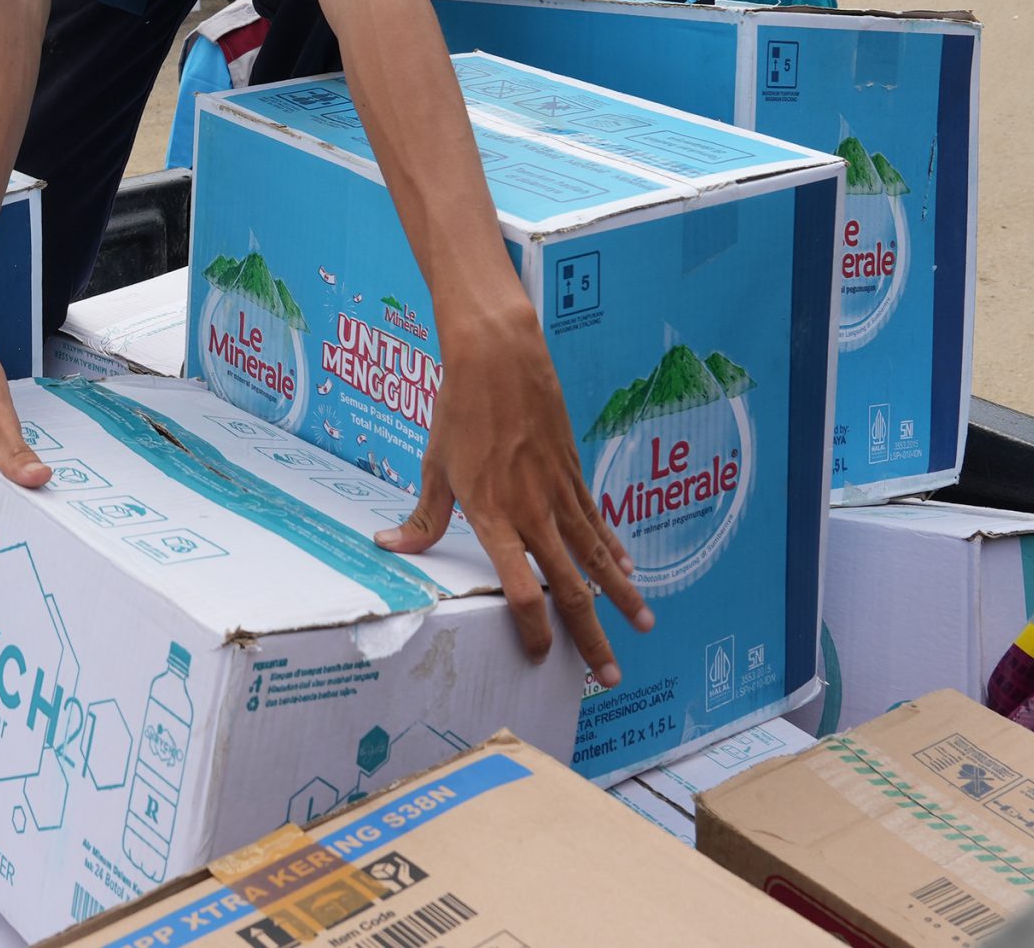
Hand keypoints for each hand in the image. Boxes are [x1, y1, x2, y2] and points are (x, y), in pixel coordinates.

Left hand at [378, 301, 647, 685]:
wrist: (500, 358)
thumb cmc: (459, 411)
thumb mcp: (434, 467)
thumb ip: (423, 517)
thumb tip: (390, 548)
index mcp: (496, 518)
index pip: (521, 590)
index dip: (533, 628)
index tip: (540, 657)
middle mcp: (535, 513)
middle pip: (571, 588)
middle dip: (591, 637)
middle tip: (608, 675)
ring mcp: (560, 494)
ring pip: (597, 557)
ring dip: (620, 596)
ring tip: (643, 627)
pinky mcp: (574, 473)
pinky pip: (598, 519)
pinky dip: (614, 547)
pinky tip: (628, 568)